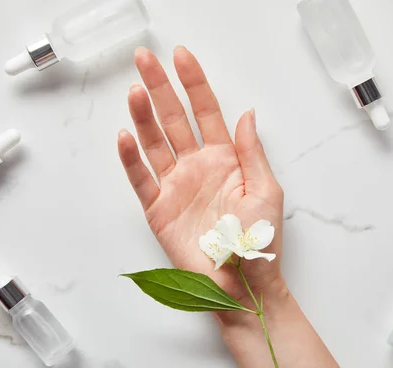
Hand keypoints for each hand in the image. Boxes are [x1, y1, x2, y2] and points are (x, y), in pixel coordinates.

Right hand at [118, 46, 283, 301]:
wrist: (243, 285)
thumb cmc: (259, 241)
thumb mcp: (266, 190)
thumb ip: (252, 151)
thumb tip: (246, 113)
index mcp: (226, 159)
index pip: (206, 111)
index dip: (194, 83)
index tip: (181, 56)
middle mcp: (197, 166)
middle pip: (174, 119)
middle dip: (161, 88)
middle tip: (144, 59)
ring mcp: (176, 186)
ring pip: (155, 143)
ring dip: (144, 116)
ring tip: (136, 91)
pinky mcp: (159, 209)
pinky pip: (142, 179)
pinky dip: (132, 159)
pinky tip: (126, 136)